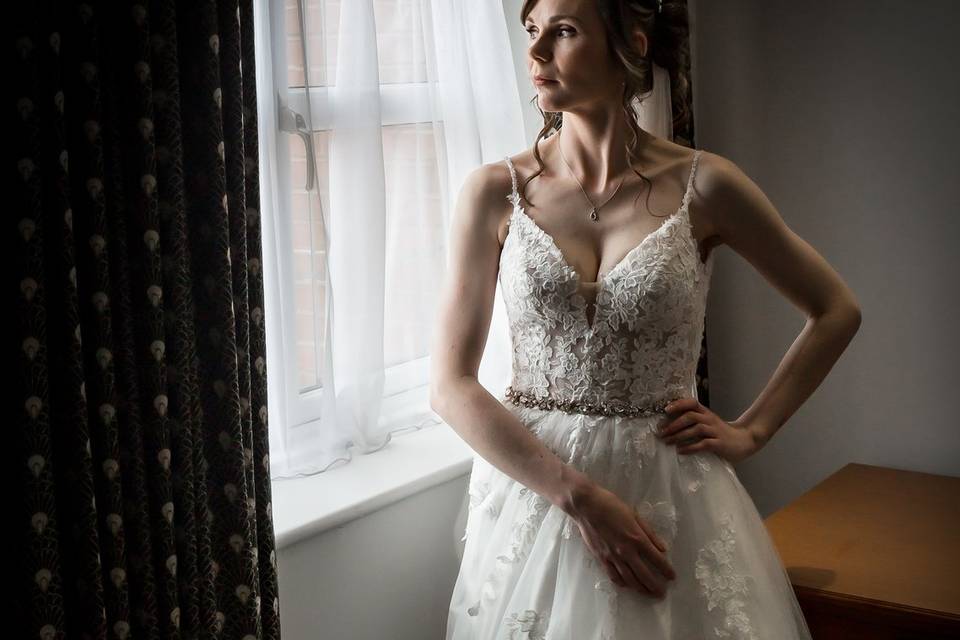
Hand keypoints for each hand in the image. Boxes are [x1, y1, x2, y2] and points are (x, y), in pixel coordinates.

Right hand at [569, 483, 675, 597]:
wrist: (587, 506)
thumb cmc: (612, 506)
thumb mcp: (635, 515)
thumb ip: (649, 533)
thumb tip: (663, 549)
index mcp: (637, 538)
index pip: (657, 559)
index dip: (666, 569)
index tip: (672, 576)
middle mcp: (626, 551)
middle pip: (644, 574)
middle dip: (655, 586)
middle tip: (662, 593)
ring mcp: (613, 556)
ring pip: (629, 579)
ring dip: (641, 589)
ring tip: (648, 594)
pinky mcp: (601, 558)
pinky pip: (613, 575)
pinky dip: (622, 583)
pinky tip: (627, 585)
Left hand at [657, 398, 761, 463]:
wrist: (744, 441)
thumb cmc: (721, 433)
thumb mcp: (708, 423)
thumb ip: (694, 422)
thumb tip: (669, 425)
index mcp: (706, 413)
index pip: (692, 403)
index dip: (679, 404)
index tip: (666, 410)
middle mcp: (710, 419)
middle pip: (690, 416)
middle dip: (674, 424)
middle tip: (661, 432)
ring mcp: (715, 431)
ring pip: (695, 429)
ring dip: (679, 436)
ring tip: (668, 442)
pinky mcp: (719, 444)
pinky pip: (703, 444)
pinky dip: (690, 447)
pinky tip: (680, 451)